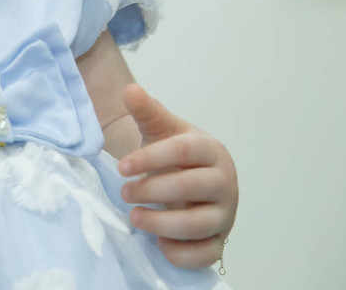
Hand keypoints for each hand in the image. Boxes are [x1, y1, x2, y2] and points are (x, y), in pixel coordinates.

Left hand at [118, 84, 236, 269]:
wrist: (188, 177)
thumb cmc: (173, 153)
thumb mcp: (160, 129)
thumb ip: (147, 111)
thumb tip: (130, 90)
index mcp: (210, 150)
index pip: (183, 151)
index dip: (150, 158)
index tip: (120, 166)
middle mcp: (224, 182)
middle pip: (191, 187)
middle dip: (152, 190)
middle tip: (123, 192)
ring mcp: (224, 214)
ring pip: (199, 224)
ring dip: (161, 223)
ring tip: (133, 217)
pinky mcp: (218, 241)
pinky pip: (205, 255)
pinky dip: (181, 254)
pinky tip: (158, 242)